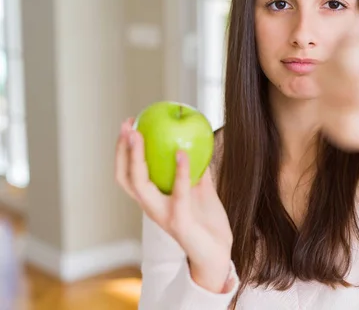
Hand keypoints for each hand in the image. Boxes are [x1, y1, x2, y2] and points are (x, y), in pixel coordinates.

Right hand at [114, 118, 232, 292]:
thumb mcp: (201, 189)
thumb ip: (196, 169)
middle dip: (122, 150)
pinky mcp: (179, 222)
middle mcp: (151, 207)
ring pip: (140, 185)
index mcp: (153, 199)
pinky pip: (178, 192)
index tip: (129, 124)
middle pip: (125, 177)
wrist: (218, 253)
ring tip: (140, 135)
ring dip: (137, 158)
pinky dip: (180, 170)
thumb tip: (199, 141)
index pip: (128, 173)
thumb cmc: (207, 221)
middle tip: (127, 126)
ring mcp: (162, 215)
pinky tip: (181, 152)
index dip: (123, 150)